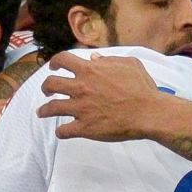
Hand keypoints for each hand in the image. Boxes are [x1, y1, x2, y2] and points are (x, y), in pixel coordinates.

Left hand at [36, 50, 166, 141]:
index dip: (54, 62)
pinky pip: (64, 131)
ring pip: (51, 108)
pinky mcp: (85, 128)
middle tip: (48, 91)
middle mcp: (81, 88)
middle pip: (51, 84)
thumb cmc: (142, 88)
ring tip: (42, 112)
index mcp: (90, 71)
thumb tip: (94, 60)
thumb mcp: (129, 64)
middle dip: (46, 87)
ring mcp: (81, 109)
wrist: (148, 113)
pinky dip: (61, 132)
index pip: (62, 60)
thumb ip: (109, 60)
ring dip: (44, 110)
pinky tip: (62, 132)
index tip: (54, 67)